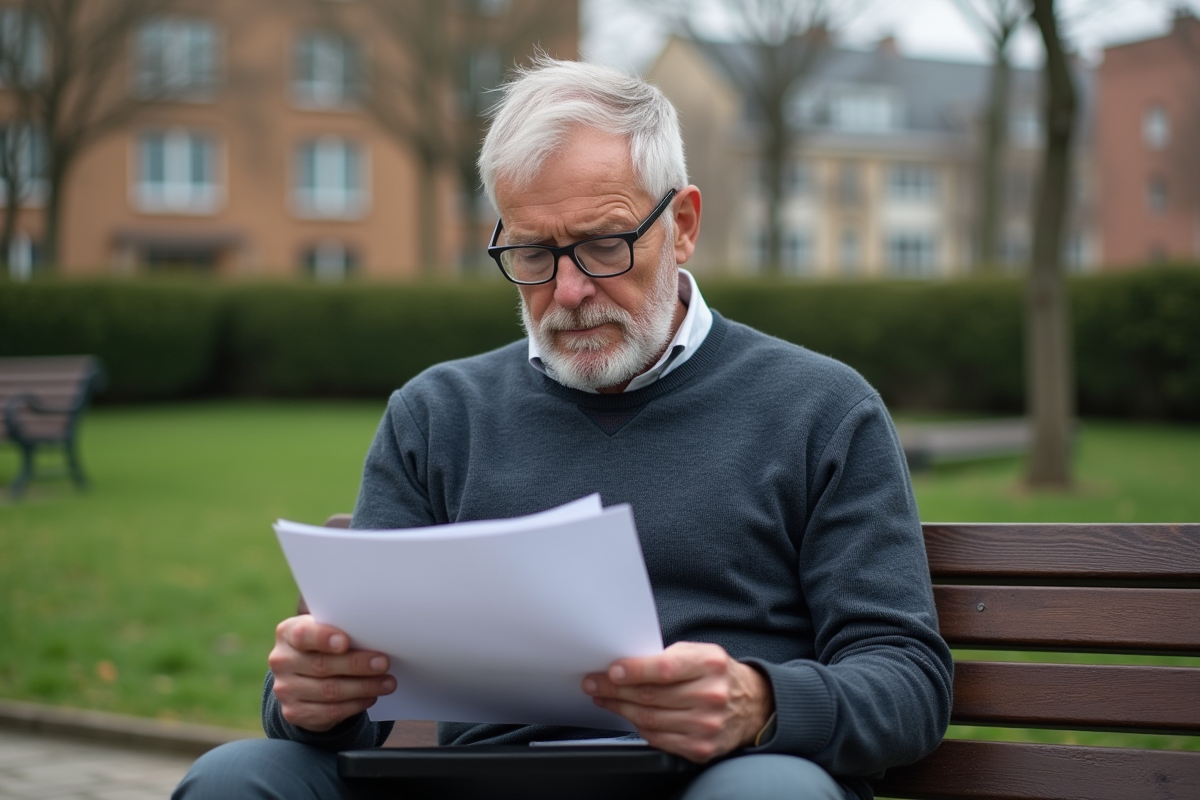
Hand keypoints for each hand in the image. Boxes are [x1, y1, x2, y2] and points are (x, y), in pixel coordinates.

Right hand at [268, 615, 394, 732]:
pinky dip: (355, 705)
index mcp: (288, 633)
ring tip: (387, 682)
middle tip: (383, 663)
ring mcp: (285, 689)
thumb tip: (375, 635)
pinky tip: (371, 697)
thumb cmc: (324, 646)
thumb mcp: (327, 632)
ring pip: (329, 690)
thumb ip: (342, 630)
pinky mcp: (294, 712)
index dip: (324, 638)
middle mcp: (282, 661)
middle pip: (322, 665)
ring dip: (364, 687)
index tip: (345, 642)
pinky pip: (330, 711)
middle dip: (357, 664)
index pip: (303, 634)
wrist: (304, 678)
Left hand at [582, 641, 773, 762]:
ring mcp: (707, 725)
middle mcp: (711, 695)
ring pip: (650, 719)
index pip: (665, 668)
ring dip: (620, 708)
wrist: (753, 705)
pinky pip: (658, 739)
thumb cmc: (717, 674)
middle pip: (651, 695)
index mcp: (710, 664)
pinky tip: (628, 716)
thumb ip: (668, 657)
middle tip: (594, 684)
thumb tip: (626, 665)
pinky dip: (638, 727)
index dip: (634, 670)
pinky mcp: (701, 748)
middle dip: (615, 689)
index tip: (611, 670)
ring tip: (605, 698)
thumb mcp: (700, 653)